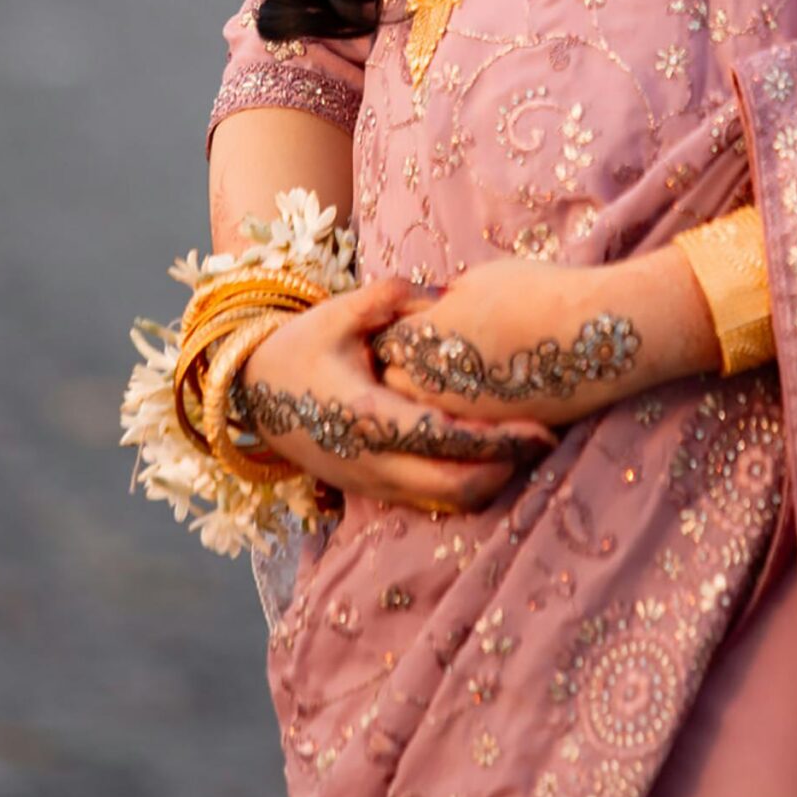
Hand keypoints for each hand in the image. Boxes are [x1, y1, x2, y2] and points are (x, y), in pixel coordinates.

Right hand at [233, 276, 558, 513]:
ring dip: (487, 480)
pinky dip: (463, 484)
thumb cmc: (301, 345)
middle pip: (453, 485)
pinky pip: (428, 498)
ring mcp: (370, 482)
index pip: (442, 439)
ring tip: (527, 449)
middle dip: (504, 468)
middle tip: (545, 440)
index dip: (494, 440)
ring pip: (443, 500)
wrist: (250, 394)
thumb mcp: (339, 311)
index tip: (538, 429)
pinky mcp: (371, 489)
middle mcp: (371, 460)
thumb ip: (391, 298)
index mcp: (366, 416)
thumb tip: (440, 295)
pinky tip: (491, 457)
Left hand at [371, 249, 719, 428]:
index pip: (386, 342)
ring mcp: (460, 417)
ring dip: (430, 395)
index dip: (398, 329)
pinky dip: (462, 414)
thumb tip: (430, 314)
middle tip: (427, 348)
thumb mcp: (478, 281)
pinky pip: (459, 428)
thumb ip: (442, 304)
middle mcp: (432, 387)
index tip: (413, 320)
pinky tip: (481, 391)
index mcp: (422, 341)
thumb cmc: (537, 292)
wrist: (591, 333)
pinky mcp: (490, 434)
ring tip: (454, 371)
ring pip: (425, 414)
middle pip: (396, 383)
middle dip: (405, 367)